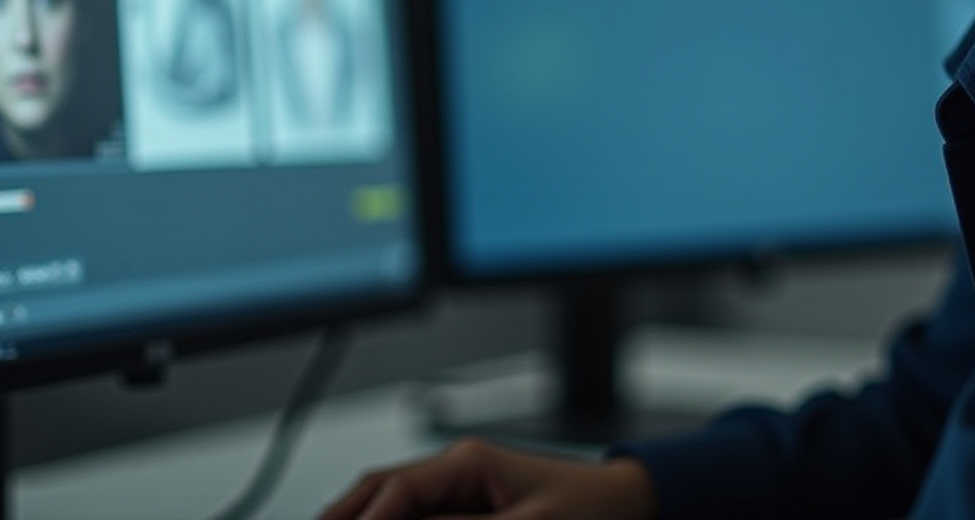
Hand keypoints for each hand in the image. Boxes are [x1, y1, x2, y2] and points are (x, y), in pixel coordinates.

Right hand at [318, 438, 657, 519]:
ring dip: (365, 516)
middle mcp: (459, 469)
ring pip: (395, 502)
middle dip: (347, 513)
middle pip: (382, 489)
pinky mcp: (471, 508)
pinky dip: (395, 519)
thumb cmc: (589, 510)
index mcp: (470, 461)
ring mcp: (461, 488)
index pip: (397, 487)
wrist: (627, 504)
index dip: (365, 518)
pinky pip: (420, 514)